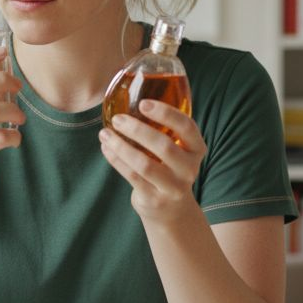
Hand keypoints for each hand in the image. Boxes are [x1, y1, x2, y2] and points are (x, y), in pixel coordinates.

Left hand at [99, 99, 206, 221]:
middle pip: (164, 146)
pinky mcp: (154, 199)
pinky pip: (132, 176)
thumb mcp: (176, 148)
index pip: (187, 127)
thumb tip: (131, 93)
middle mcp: (189, 168)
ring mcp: (173, 187)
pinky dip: (116, 160)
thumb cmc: (169, 167)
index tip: (143, 103)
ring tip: (105, 133)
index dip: (166, 114)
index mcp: (196, 148)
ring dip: (121, 147)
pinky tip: (106, 147)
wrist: (171, 209)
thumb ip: (164, 128)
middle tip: (118, 119)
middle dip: (138, 130)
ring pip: (144, 165)